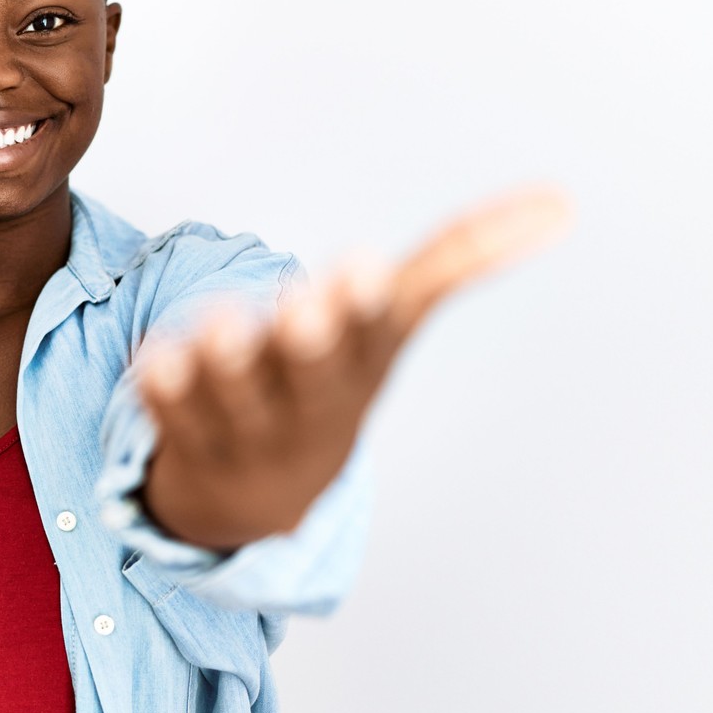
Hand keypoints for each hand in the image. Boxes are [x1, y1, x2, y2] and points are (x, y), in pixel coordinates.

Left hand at [135, 186, 572, 549]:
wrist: (260, 508)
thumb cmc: (331, 387)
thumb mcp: (391, 329)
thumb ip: (458, 260)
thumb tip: (560, 204)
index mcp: (362, 370)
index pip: (371, 338)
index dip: (365, 306)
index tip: (362, 264)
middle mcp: (308, 405)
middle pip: (309, 375)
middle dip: (309, 339)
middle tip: (303, 302)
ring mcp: (248, 434)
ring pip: (234, 400)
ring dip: (226, 362)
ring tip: (218, 320)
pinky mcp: (188, 448)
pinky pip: (172, 421)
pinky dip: (163, 394)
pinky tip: (153, 358)